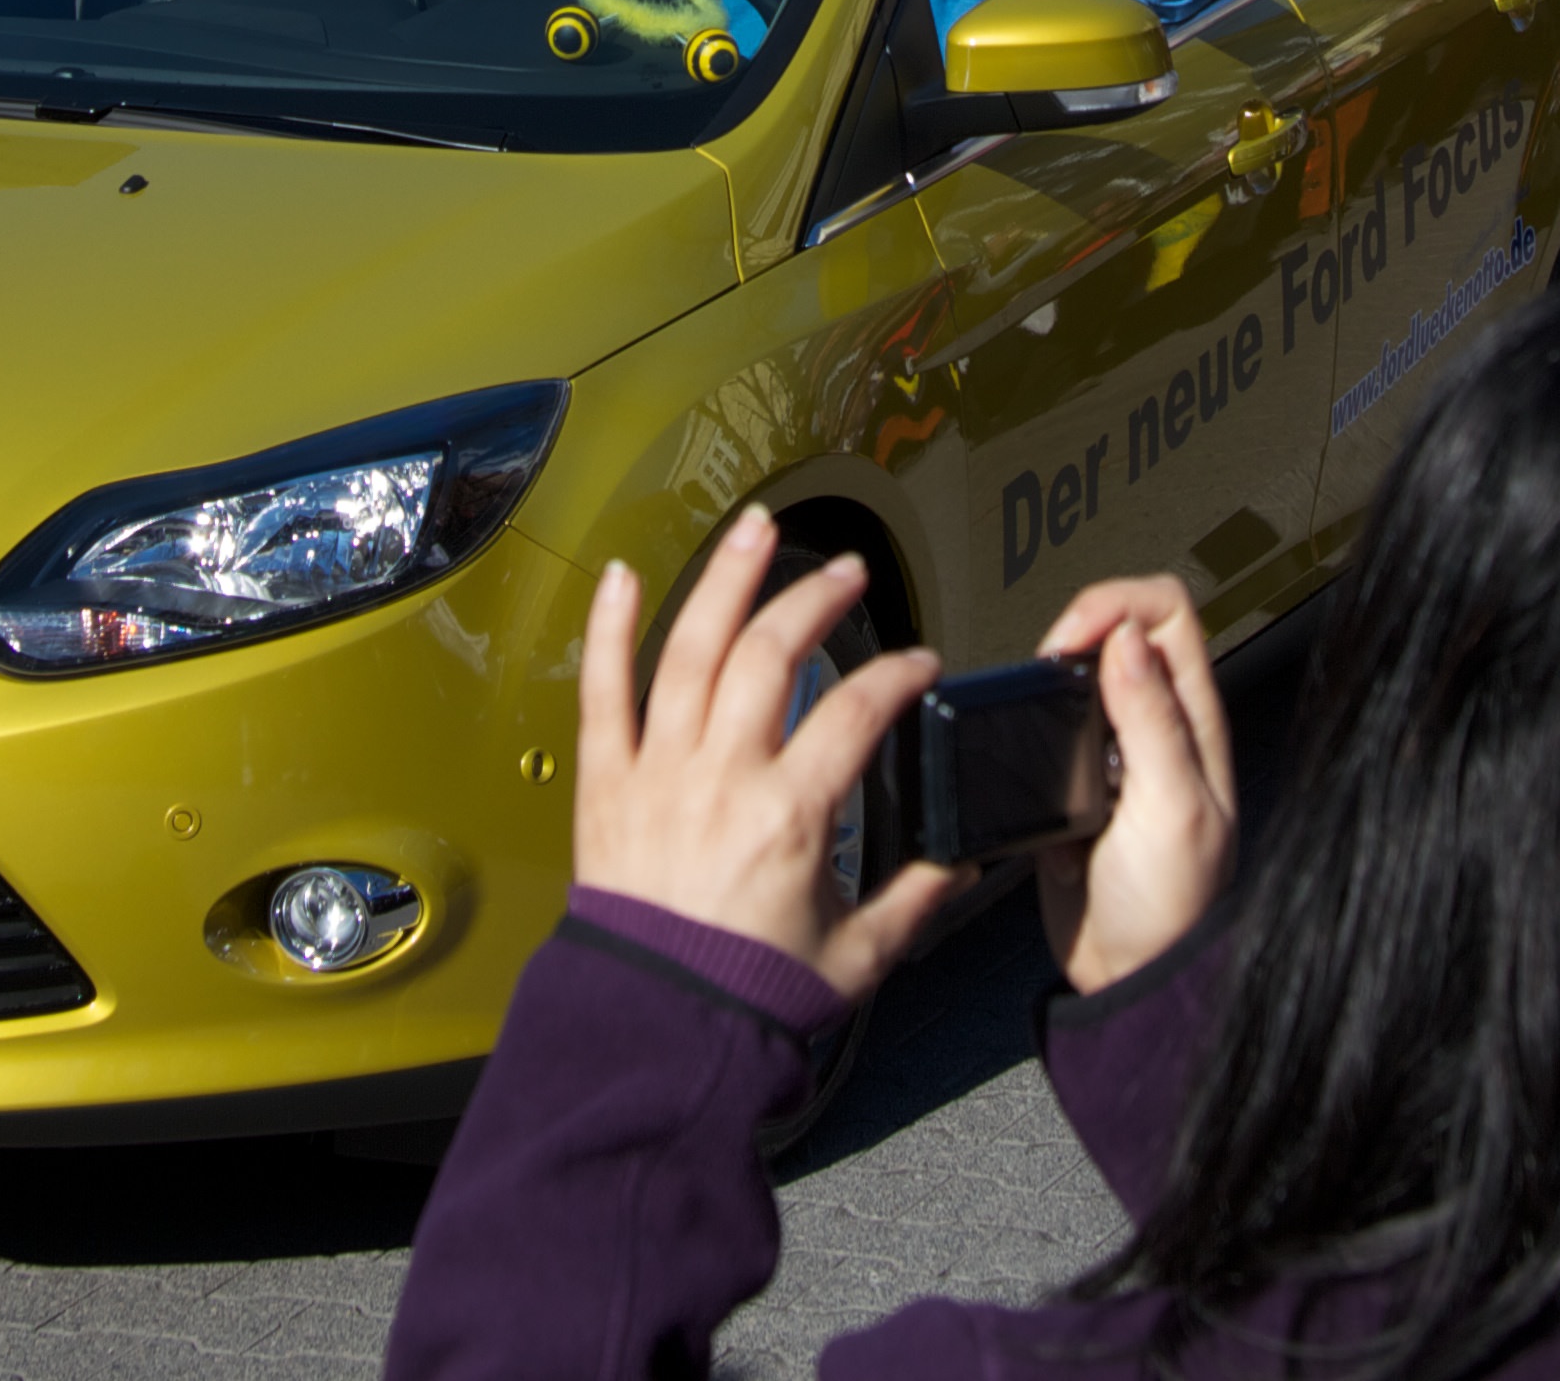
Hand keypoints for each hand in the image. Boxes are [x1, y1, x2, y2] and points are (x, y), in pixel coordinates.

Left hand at [574, 507, 957, 1003]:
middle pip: (771, 654)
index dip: (896, 676)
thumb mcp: (855, 955)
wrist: (656, 1029)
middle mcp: (721, 777)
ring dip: (725, 579)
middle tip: (848, 573)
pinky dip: (607, 630)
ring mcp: (657, 771)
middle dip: (817, 599)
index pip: (855, 711)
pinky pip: (601, 692)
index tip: (917, 663)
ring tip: (757, 529)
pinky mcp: (604, 784)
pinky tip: (619, 577)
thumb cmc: (746, 997)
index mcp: (789, 815)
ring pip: (690, 649)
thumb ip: (914, 900)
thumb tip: (958, 865)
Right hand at [1029, 575, 1235, 994]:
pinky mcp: (1074, 785)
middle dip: (1071, 638)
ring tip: (1039, 722)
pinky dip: (1030, 742)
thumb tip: (1124, 638)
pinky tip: (1039, 776)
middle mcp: (1157, 726)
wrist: (1130, 978)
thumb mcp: (1172, 808)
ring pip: (1074, 681)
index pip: (1166, 612)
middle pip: (1116, 631)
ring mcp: (1114, 755)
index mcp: (1193, 719)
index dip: (1114, 606)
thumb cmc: (1174, 908)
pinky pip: (1043, 736)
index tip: (1069, 642)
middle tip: (1045, 675)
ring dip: (1047, 692)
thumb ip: (1151, 721)